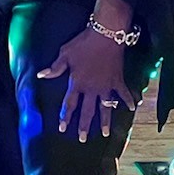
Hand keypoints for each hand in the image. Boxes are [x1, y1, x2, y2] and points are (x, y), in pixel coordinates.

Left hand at [37, 27, 134, 141]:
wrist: (106, 35)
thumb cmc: (83, 44)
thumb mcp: (65, 54)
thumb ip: (55, 68)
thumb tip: (41, 75)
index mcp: (77, 83)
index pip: (69, 104)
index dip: (65, 116)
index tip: (62, 128)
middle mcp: (92, 88)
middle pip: (87, 111)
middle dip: (83, 126)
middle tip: (82, 139)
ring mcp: (106, 86)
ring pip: (105, 108)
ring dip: (104, 121)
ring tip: (104, 134)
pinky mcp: (118, 80)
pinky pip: (123, 94)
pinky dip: (128, 101)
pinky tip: (132, 108)